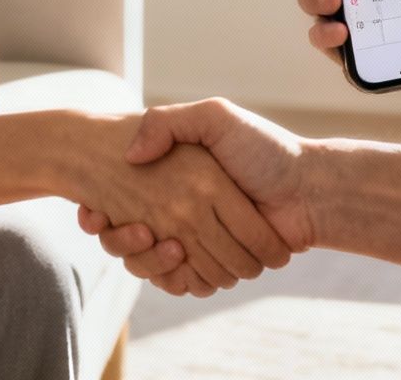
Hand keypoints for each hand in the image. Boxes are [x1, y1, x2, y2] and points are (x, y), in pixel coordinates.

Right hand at [77, 99, 311, 294]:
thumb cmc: (264, 149)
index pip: (122, 202)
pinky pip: (179, 282)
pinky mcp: (213, 265)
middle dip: (121, 238)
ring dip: (146, 260)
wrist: (308, 188)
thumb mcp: (215, 119)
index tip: (92, 213)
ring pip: (151, 264)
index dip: (102, 214)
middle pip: (130, 238)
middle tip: (124, 225)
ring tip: (154, 240)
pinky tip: (174, 259)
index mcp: (177, 180)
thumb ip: (169, 123)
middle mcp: (182, 211)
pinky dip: (173, 278)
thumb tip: (131, 155)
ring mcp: (197, 241)